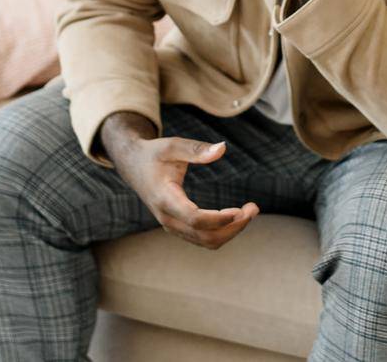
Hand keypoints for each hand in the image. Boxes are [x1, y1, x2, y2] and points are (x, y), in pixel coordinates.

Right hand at [100, 112, 258, 248]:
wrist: (132, 166)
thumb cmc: (153, 154)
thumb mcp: (171, 145)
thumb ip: (196, 149)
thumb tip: (222, 148)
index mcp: (164, 199)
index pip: (194, 219)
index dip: (219, 219)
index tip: (241, 210)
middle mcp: (167, 218)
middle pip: (204, 236)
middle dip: (233, 227)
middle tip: (254, 208)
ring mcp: (171, 225)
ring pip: (206, 241)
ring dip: (231, 230)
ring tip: (250, 211)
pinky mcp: (177, 226)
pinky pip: (203, 238)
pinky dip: (222, 230)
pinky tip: (236, 215)